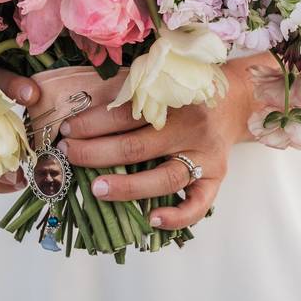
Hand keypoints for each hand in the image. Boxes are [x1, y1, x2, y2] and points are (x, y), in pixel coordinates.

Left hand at [56, 58, 257, 228]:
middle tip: (68, 156)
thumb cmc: (185, 90)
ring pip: (164, 178)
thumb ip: (127, 92)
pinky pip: (198, 205)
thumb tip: (81, 109)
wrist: (233, 99)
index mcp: (173, 99)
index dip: (92, 123)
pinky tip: (151, 220)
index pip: (125, 114)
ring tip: (96, 189)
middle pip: (137, 147)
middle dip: (96, 153)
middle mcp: (191, 128)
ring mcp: (206, 156)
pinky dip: (176, 216)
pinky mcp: (217, 178)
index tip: (67, 131)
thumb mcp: (158, 80)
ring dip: (127, 187)